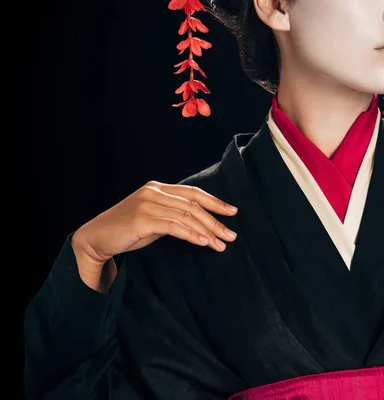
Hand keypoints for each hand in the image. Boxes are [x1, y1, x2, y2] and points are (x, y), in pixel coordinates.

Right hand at [73, 180, 238, 275]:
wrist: (95, 239)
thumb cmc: (126, 231)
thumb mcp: (153, 218)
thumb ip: (172, 215)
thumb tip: (201, 224)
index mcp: (157, 188)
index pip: (193, 193)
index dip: (215, 201)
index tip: (232, 211)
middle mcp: (153, 192)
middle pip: (193, 205)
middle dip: (215, 221)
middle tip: (231, 235)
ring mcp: (146, 204)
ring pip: (187, 216)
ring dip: (207, 231)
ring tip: (222, 244)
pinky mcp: (141, 219)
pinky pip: (174, 226)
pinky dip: (192, 234)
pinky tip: (204, 242)